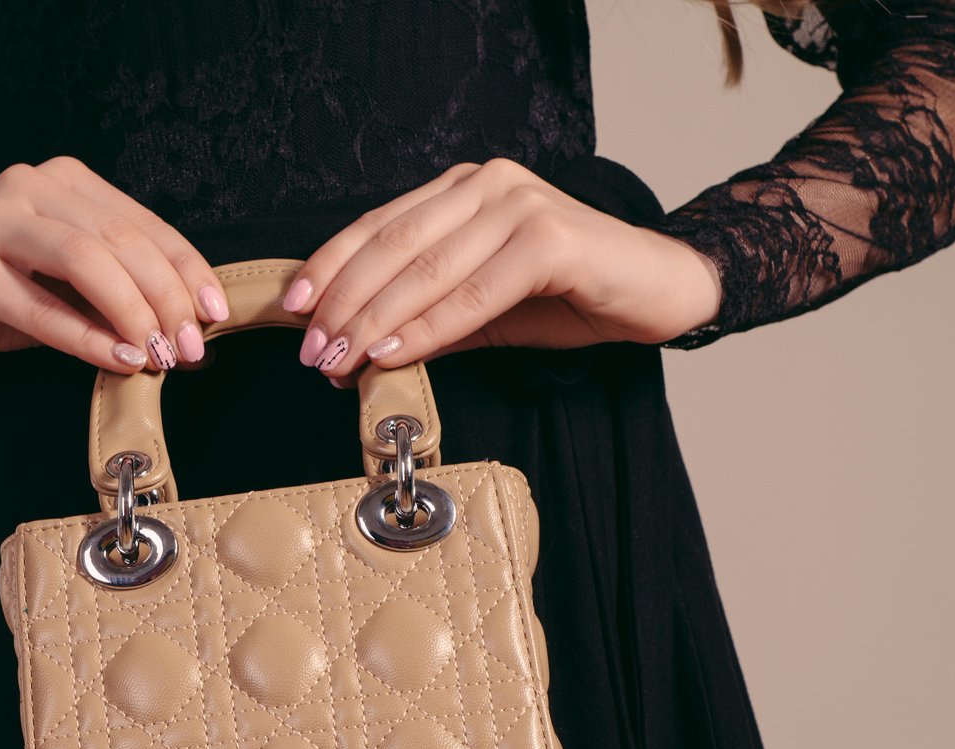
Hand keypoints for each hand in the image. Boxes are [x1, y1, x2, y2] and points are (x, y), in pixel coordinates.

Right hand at [0, 156, 230, 375]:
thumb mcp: (64, 291)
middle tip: (188, 349)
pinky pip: (40, 304)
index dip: (187, 270)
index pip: (143, 223)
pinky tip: (118, 361)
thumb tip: (187, 337)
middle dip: (166, 298)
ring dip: (132, 313)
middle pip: (121, 240)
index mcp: (64, 181)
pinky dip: (85, 336)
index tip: (216, 314)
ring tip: (157, 356)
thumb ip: (116, 299)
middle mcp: (30, 185)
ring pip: (86, 260)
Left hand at [276, 158, 723, 383]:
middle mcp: (488, 183)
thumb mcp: (486, 312)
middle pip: (393, 244)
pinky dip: (429, 325)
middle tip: (311, 351)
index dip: (330, 267)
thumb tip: (356, 352)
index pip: (379, 225)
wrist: (661, 291)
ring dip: (375, 319)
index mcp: (465, 189)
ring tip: (340, 359)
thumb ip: (427, 320)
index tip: (293, 310)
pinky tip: (394, 352)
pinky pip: (473, 290)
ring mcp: (519, 204)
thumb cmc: (574, 297)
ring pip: (426, 267)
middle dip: (343, 302)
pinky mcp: (549, 238)